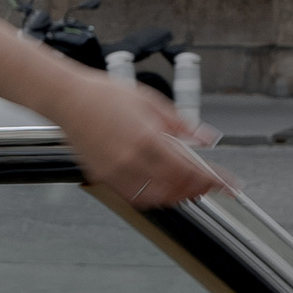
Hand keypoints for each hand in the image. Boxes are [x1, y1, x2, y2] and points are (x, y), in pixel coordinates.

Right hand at [64, 83, 227, 212]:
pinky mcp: (103, 176)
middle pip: (174, 188)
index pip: (188, 168)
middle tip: (208, 186)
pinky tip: (161, 189)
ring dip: (176, 197)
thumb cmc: (103, 94)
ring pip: (155, 198)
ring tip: (187, 189)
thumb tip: (205, 138)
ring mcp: (115, 170)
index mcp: (146, 137)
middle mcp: (131, 158)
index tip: (225, 184)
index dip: (210, 179)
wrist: (67, 98)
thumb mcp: (151, 101)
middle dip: (196, 190)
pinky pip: (133, 196)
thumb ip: (181, 123)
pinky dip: (152, 197)